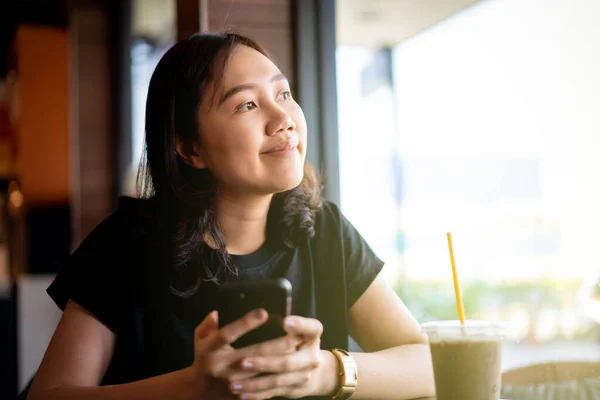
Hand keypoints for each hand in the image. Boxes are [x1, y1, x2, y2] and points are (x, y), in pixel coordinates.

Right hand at [188, 309, 304, 398]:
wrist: (198, 392)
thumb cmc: (203, 358)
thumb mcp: (199, 339)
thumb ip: (207, 325)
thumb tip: (216, 313)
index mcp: (210, 349)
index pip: (228, 334)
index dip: (245, 323)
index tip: (264, 313)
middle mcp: (221, 365)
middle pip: (253, 354)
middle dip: (275, 344)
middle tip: (294, 334)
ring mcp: (232, 382)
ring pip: (262, 371)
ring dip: (281, 359)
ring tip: (298, 348)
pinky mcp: (240, 394)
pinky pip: (262, 385)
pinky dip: (277, 375)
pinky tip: (291, 367)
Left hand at [229, 315, 326, 399]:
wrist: (316, 370)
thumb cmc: (300, 340)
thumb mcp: (299, 327)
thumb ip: (277, 317)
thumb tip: (232, 310)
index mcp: (313, 334)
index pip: (312, 328)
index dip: (300, 325)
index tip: (284, 322)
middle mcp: (311, 354)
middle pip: (288, 361)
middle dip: (264, 363)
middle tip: (242, 362)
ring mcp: (304, 374)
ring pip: (277, 380)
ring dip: (254, 383)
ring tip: (232, 383)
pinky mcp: (295, 388)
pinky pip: (273, 392)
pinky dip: (256, 394)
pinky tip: (241, 394)